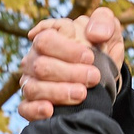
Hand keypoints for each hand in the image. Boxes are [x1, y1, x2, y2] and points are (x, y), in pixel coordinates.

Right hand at [18, 6, 125, 122]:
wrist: (103, 79)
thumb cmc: (101, 50)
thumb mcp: (108, 32)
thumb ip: (104, 22)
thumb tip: (95, 34)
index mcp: (48, 38)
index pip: (45, 40)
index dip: (67, 50)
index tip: (90, 57)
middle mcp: (35, 59)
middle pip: (40, 65)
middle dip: (69, 73)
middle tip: (93, 77)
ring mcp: (31, 82)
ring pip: (33, 88)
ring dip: (58, 92)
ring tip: (82, 94)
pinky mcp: (32, 104)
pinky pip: (25, 108)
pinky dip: (36, 110)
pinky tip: (50, 111)